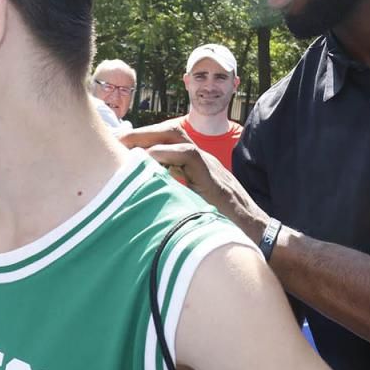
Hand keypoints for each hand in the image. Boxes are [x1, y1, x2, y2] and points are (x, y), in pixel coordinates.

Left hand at [119, 124, 270, 243]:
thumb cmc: (224, 230)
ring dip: (146, 136)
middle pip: (167, 131)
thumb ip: (173, 200)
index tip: (114, 147)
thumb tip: (141, 206)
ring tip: (120, 143)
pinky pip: (188, 155)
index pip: (165, 141)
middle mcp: (201, 161)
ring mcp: (209, 166)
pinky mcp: (214, 177)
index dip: (140, 140)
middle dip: (137, 132)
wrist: (259, 238)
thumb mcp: (191, 210)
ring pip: (175, 135)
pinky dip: (165, 154)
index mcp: (195, 166)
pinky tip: (144, 160)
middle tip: (110, 139)